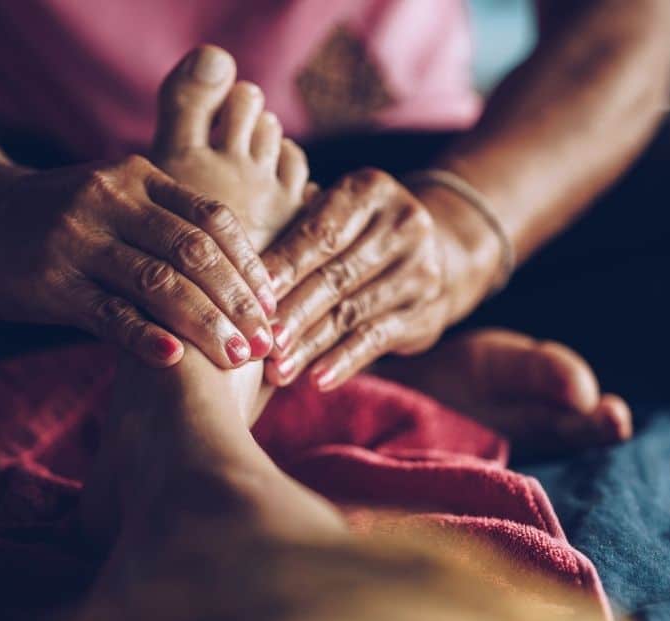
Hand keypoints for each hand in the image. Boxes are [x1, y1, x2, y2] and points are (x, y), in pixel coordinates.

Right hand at [0, 155, 275, 367]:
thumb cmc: (65, 218)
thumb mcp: (118, 202)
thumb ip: (167, 227)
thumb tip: (240, 281)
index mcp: (140, 178)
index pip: (212, 219)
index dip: (249, 264)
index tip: (273, 303)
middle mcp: (113, 200)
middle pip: (194, 252)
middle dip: (237, 300)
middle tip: (266, 340)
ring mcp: (79, 239)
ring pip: (158, 283)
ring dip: (205, 324)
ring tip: (237, 357)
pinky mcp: (49, 280)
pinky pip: (108, 312)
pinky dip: (145, 335)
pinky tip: (175, 358)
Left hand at [261, 167, 502, 389]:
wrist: (435, 251)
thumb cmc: (354, 233)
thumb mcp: (333, 213)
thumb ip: (293, 231)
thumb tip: (233, 269)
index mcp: (370, 192)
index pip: (323, 232)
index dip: (286, 265)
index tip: (252, 294)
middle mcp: (403, 225)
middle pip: (337, 275)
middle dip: (294, 311)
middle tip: (259, 341)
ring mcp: (420, 271)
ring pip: (352, 312)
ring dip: (311, 344)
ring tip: (276, 370)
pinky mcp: (424, 312)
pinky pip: (377, 339)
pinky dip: (345, 361)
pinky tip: (317, 379)